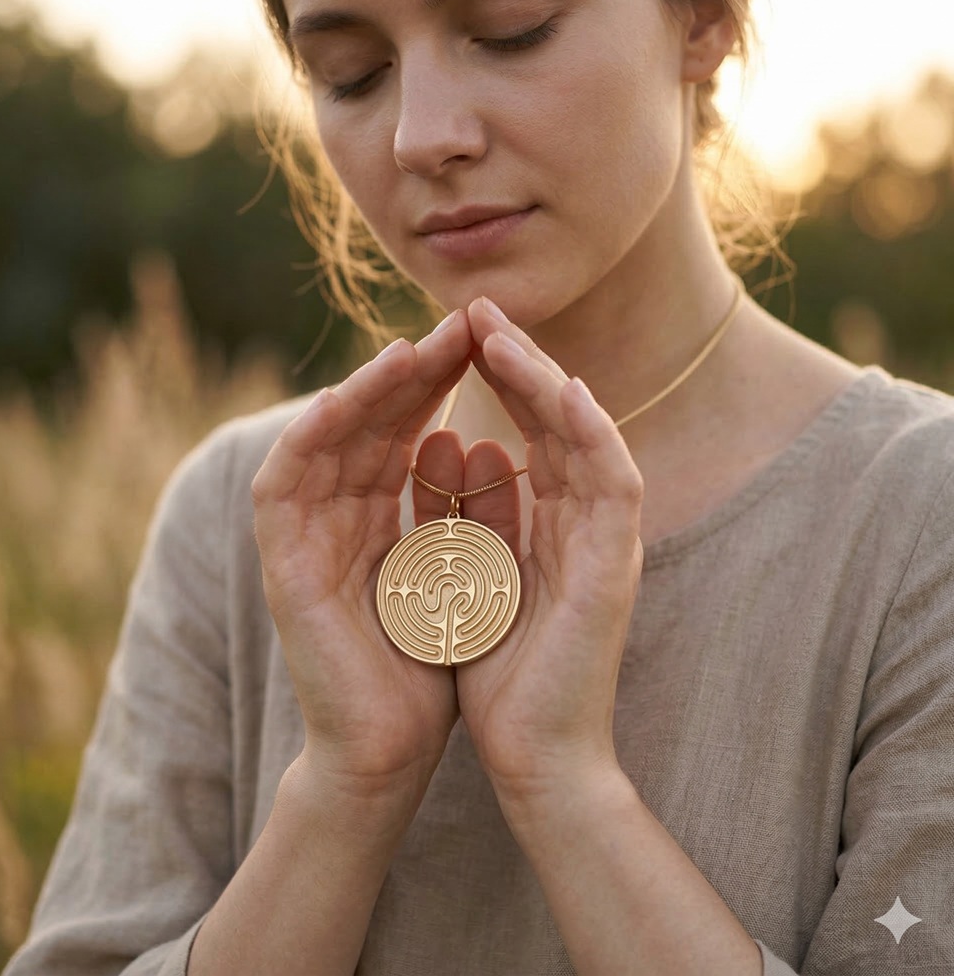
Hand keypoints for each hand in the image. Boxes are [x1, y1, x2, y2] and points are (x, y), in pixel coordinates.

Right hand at [252, 311, 470, 793]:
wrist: (391, 750)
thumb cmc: (431, 666)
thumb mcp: (456, 574)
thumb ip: (455, 515)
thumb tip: (473, 448)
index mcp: (380, 518)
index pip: (406, 432)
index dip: (441, 386)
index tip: (484, 345)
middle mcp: (338, 518)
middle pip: (368, 425)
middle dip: (412, 375)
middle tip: (457, 328)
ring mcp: (305, 540)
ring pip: (324, 443)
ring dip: (362, 394)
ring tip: (408, 352)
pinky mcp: (282, 568)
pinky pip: (280, 489)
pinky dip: (303, 443)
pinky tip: (338, 403)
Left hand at [454, 298, 643, 799]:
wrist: (535, 757)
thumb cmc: (501, 673)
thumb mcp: (471, 576)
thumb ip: (469, 519)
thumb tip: (452, 453)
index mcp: (548, 523)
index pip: (525, 432)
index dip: (493, 382)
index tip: (453, 340)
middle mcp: (583, 522)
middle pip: (555, 420)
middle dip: (515, 363)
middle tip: (475, 311)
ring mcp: (605, 541)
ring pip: (585, 437)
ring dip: (544, 381)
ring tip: (500, 332)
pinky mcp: (614, 566)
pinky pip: (613, 483)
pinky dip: (591, 433)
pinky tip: (561, 388)